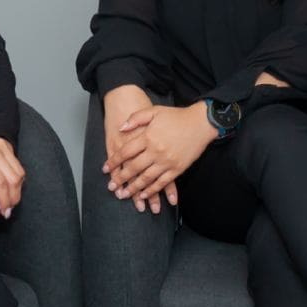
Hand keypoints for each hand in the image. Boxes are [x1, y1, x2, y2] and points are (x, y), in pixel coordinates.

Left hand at [101, 84, 167, 211]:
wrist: (201, 123)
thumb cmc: (176, 116)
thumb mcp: (154, 111)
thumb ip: (135, 119)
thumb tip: (121, 128)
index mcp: (148, 137)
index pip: (126, 152)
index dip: (114, 161)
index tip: (105, 168)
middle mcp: (156, 151)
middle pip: (134, 168)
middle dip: (121, 179)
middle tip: (111, 187)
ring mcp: (167, 161)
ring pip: (146, 178)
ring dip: (134, 188)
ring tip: (124, 195)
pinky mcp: (177, 169)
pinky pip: (162, 182)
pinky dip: (152, 190)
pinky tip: (144, 195)